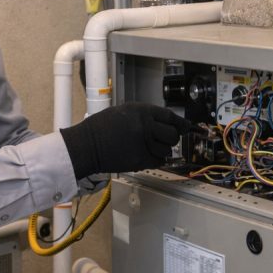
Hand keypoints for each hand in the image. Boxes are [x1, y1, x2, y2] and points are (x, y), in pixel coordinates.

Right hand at [60, 103, 190, 179]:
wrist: (86, 145)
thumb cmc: (101, 128)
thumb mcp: (123, 112)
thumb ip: (144, 116)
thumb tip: (164, 123)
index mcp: (141, 111)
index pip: (169, 117)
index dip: (180, 123)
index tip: (186, 127)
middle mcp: (145, 126)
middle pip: (172, 135)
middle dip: (171, 138)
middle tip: (163, 140)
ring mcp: (143, 144)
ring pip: (167, 150)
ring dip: (162, 150)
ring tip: (148, 148)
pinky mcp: (140, 160)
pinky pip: (159, 161)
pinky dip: (156, 160)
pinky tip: (146, 156)